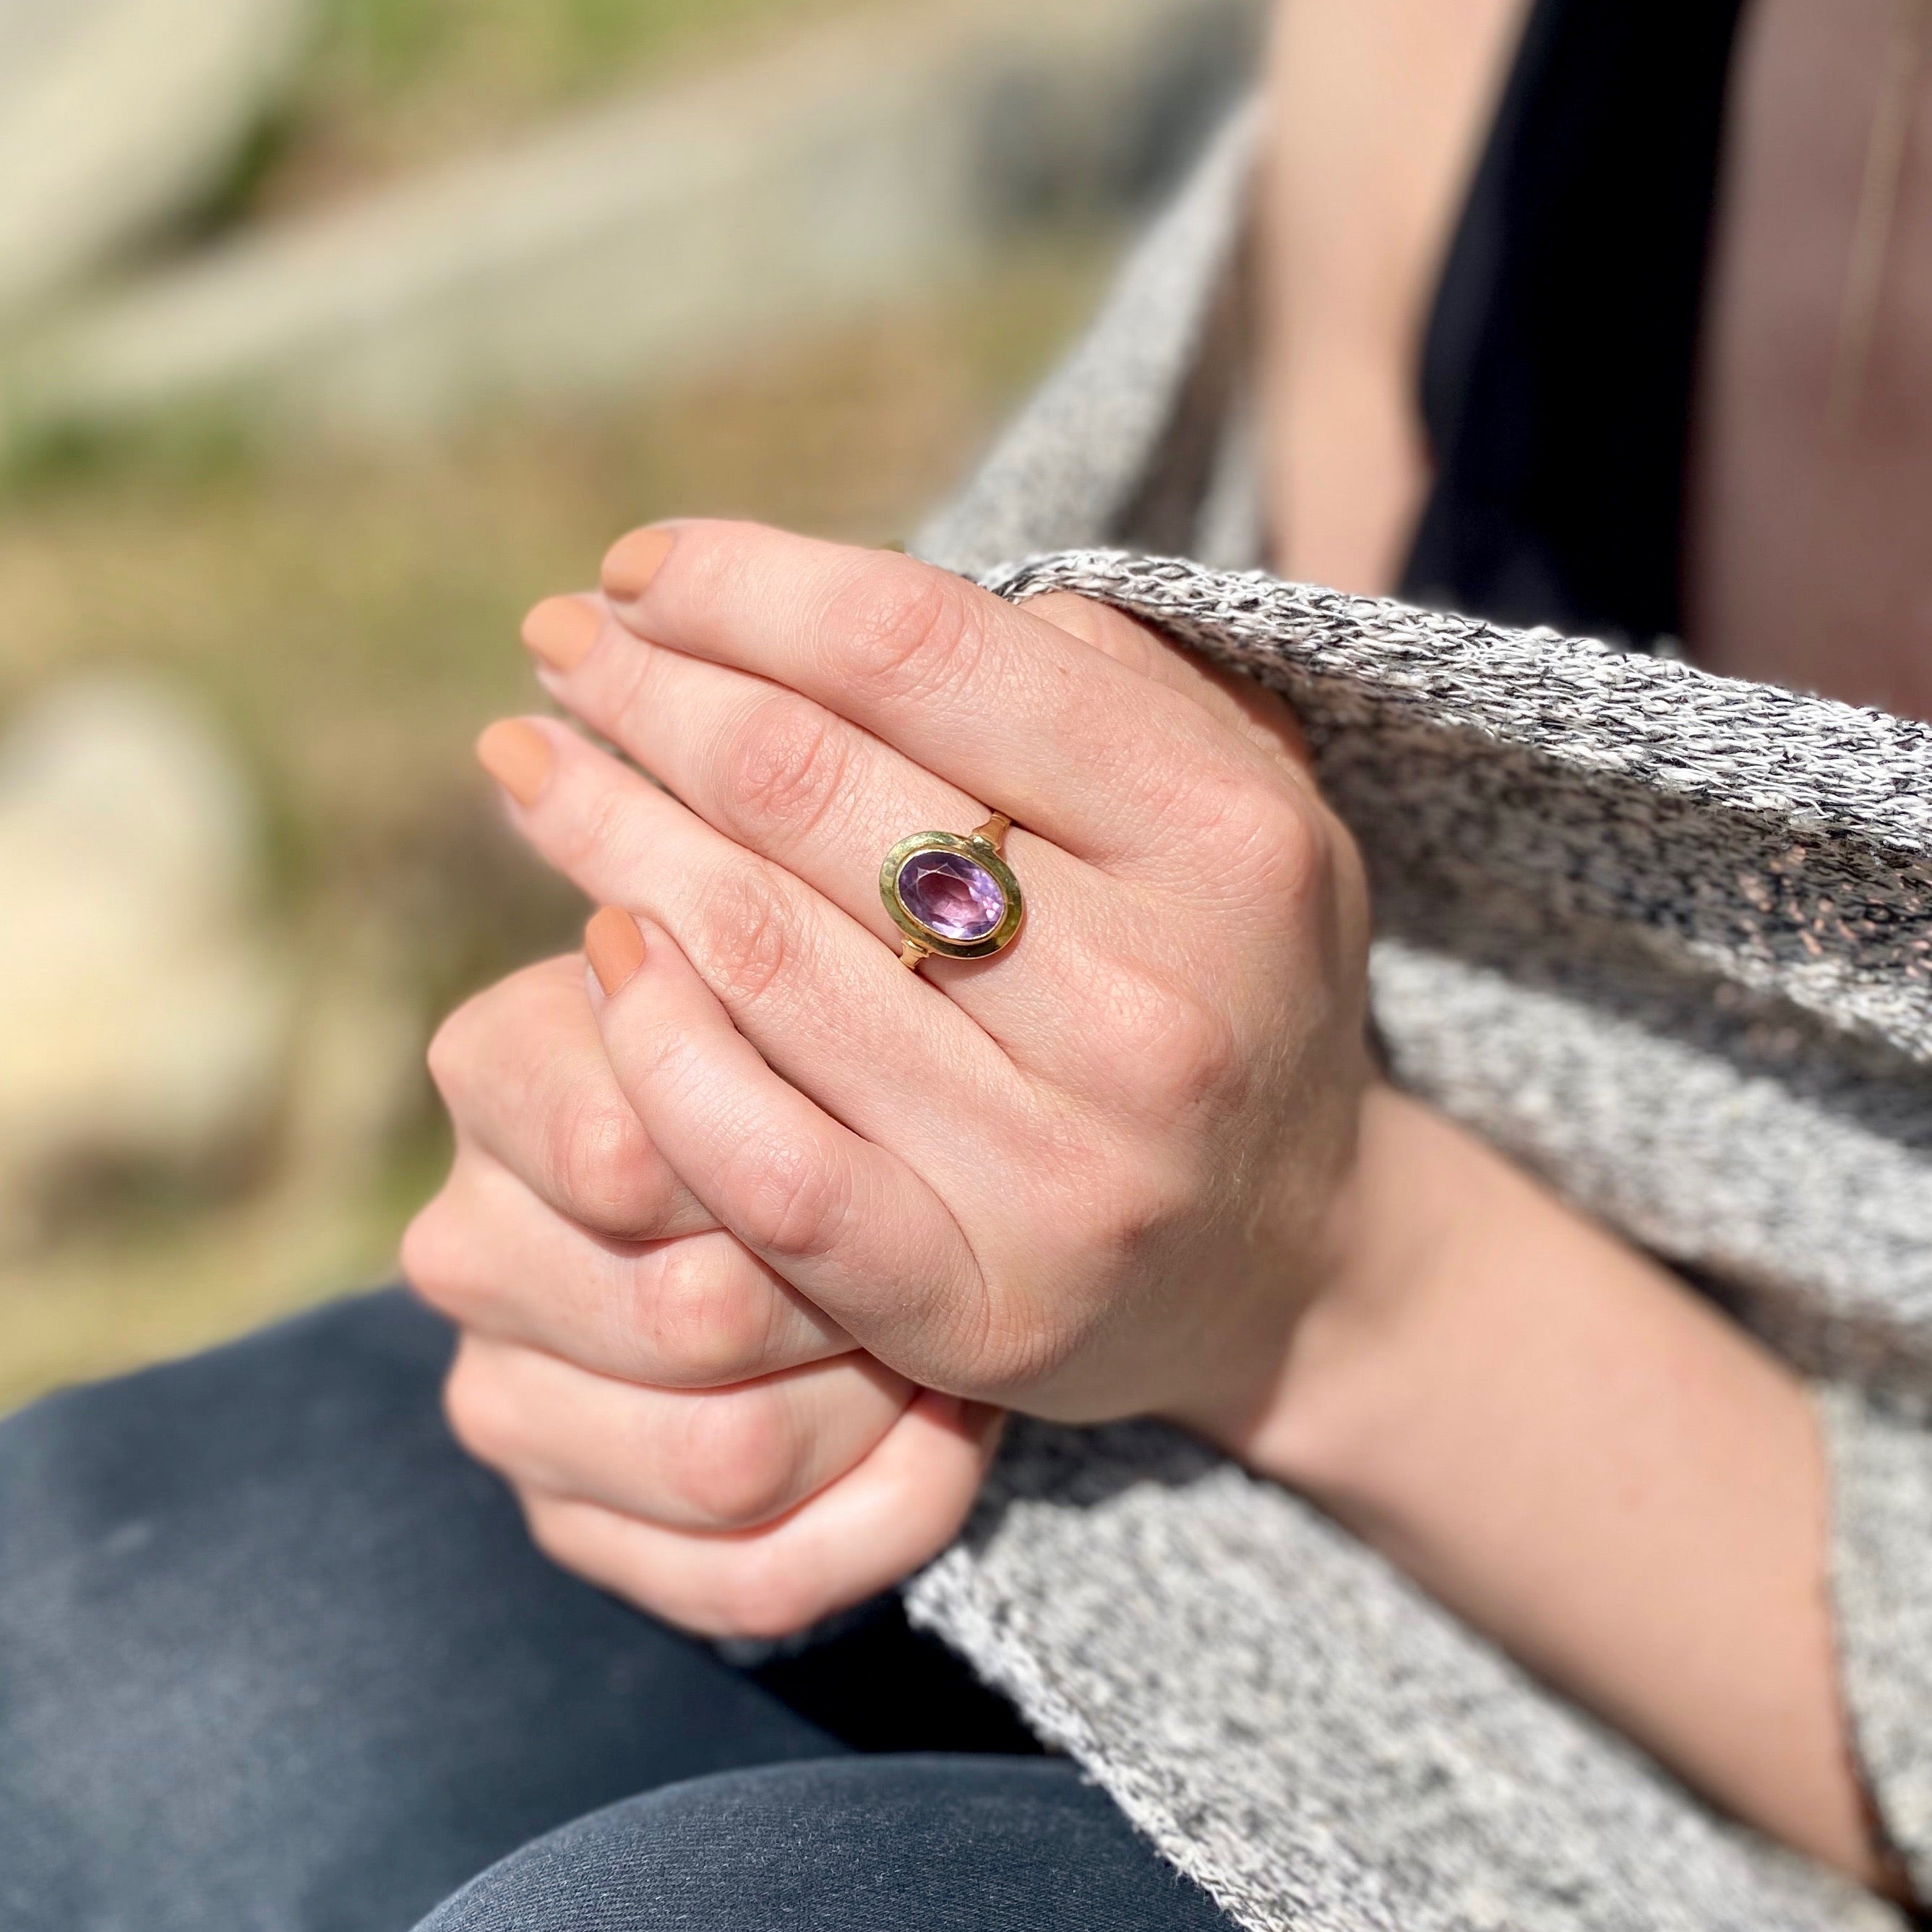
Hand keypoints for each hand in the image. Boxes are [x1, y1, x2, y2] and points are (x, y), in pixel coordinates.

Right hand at [403, 952, 1001, 1636]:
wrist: (844, 1176)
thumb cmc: (817, 1060)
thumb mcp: (802, 1000)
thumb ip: (767, 982)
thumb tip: (669, 968)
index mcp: (495, 1069)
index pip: (629, 1160)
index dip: (791, 1171)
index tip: (877, 1132)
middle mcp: (465, 1242)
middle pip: (695, 1316)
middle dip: (856, 1291)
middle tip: (929, 1248)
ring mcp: (503, 1400)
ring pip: (731, 1459)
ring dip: (880, 1403)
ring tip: (931, 1329)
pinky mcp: (572, 1526)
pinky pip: (751, 1578)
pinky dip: (883, 1516)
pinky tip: (933, 1436)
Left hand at [483, 521, 1375, 1449]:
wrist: (1293, 1257)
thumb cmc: (1223, 981)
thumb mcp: (1230, 800)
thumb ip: (1091, 677)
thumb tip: (849, 605)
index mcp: (1221, 837)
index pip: (919, 649)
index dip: (743, 585)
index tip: (640, 568)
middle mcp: (1154, 1006)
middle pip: (808, 786)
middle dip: (645, 693)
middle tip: (557, 648)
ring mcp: (1068, 1171)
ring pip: (758, 954)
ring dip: (603, 834)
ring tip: (530, 768)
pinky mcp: (977, 1305)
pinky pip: (761, 1164)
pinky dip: (652, 1046)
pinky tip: (593, 953)